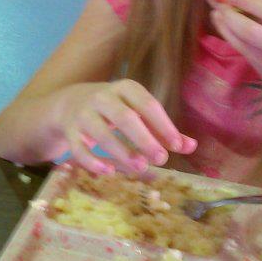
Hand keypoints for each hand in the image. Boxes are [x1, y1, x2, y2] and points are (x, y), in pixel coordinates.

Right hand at [54, 80, 195, 174]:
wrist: (70, 102)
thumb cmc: (115, 110)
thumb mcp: (138, 111)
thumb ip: (162, 129)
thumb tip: (191, 146)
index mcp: (125, 89)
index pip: (147, 104)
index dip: (163, 125)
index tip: (176, 146)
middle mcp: (102, 97)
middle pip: (124, 117)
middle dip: (143, 139)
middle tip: (161, 159)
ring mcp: (83, 114)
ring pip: (101, 134)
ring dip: (122, 152)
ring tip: (140, 167)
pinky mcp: (70, 131)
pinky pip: (79, 148)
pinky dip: (93, 161)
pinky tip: (109, 172)